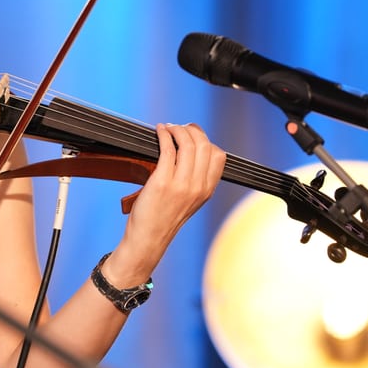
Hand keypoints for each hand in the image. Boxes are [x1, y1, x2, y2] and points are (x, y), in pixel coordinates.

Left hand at [113, 123, 224, 276]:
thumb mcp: (190, 201)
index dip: (206, 140)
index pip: (218, 156)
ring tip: (168, 128)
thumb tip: (189, 151)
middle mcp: (197, 187)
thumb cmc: (164, 218)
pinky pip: (167, 148)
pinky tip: (159, 131)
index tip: (193, 135)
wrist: (149, 239)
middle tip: (178, 128)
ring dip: (177, 130)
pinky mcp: (162, 182)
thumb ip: (195, 180)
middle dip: (191, 130)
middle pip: (204, 145)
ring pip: (187, 144)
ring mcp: (181, 184)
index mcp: (207, 190)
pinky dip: (164, 134)